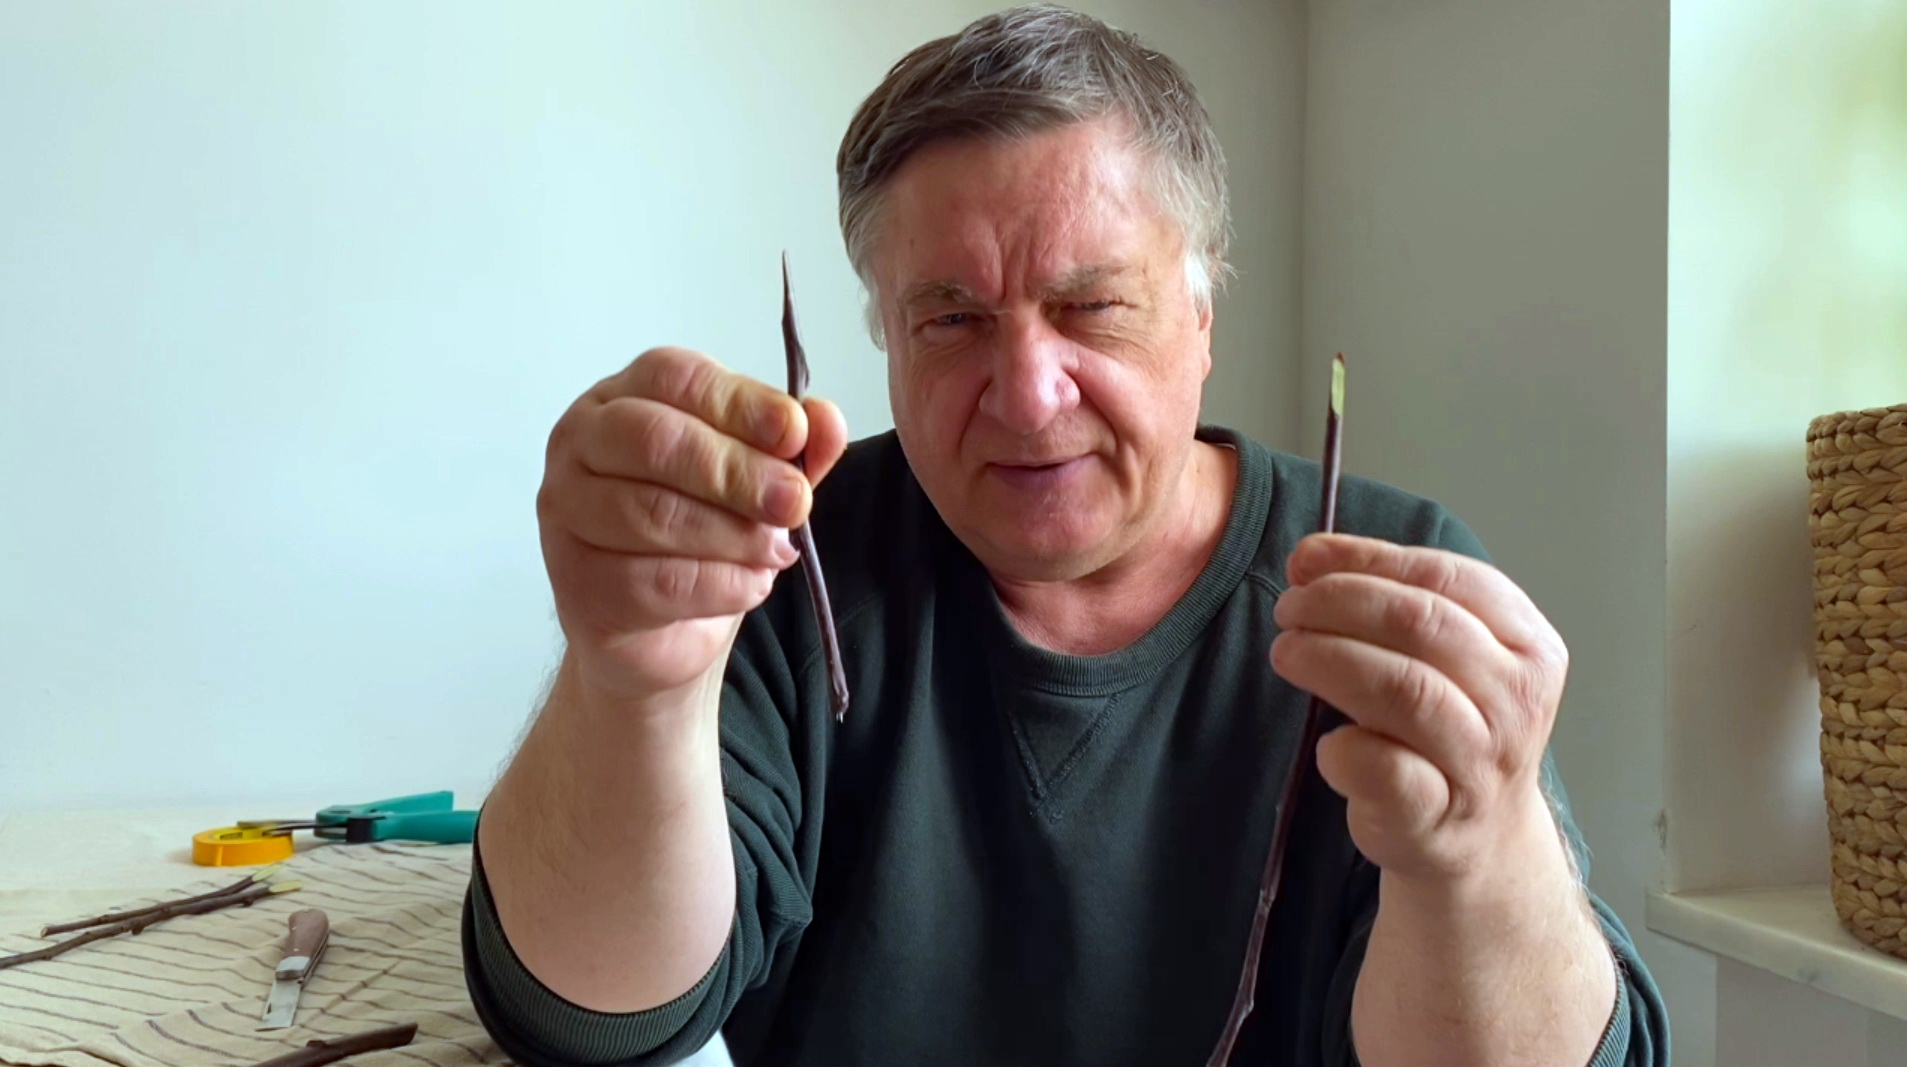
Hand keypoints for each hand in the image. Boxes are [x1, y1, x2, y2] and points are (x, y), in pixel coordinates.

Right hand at [538, 346, 847, 704]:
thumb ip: (791, 451)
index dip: (740, 404)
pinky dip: (718, 584)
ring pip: (652, 514)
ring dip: (732, 536)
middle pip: (656, 441)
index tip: (794, 433)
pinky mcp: (574, 581)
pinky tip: (750, 585)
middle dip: (737, 472)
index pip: (677, 379)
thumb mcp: (757, 483)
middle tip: (796, 502)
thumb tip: (826, 421)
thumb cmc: (702, 534)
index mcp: (626, 395)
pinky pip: (651, 581)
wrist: (660, 628)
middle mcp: (581, 441)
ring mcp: (566, 509)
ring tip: (778, 551)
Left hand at [1269, 533, 1569, 885]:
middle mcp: (1516, 700)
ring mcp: (1481, 761)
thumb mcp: (1449, 657)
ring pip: (1404, 688)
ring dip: (1328, 658)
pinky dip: (1340, 747)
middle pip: (1421, 624)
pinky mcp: (1436, 812)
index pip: (1446, 577)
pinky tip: (1326, 743)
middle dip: (1339, 603)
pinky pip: (1382, 766)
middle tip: (1289, 609)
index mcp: (1529, 644)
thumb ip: (1396, 601)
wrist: (1481, 837)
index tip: (1307, 560)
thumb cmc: (1452, 729)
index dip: (1368, 559)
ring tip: (1288, 653)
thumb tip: (1310, 559)